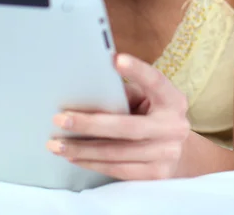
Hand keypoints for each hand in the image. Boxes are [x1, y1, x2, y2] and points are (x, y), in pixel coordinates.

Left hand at [47, 54, 190, 180]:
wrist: (177, 151)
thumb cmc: (152, 115)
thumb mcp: (147, 99)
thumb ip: (125, 94)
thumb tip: (88, 89)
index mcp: (173, 100)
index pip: (155, 81)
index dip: (137, 70)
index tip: (115, 59)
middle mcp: (174, 127)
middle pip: (128, 127)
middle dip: (90, 123)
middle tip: (61, 118)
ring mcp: (167, 154)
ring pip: (117, 153)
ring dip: (83, 149)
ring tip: (56, 143)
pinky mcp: (156, 174)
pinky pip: (118, 170)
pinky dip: (92, 163)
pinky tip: (73, 157)